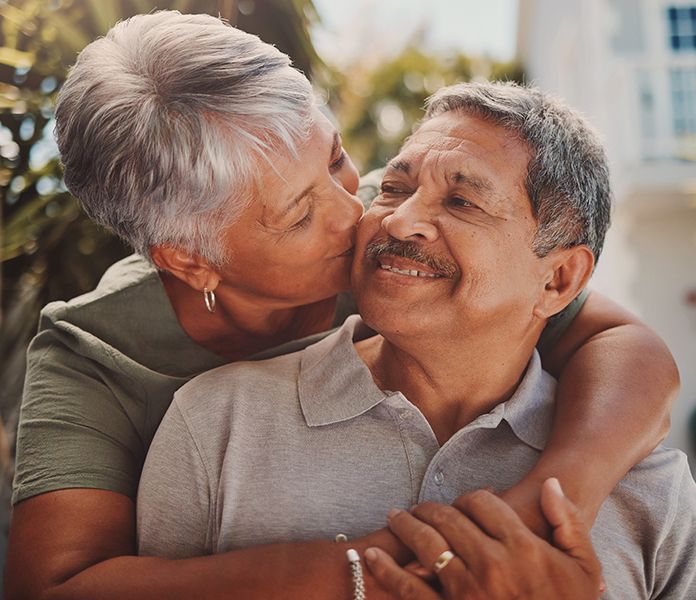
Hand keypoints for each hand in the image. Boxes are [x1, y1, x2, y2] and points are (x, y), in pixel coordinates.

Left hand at [364, 478, 601, 599]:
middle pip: (450, 517)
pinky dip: (385, 569)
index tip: (468, 503)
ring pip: (426, 542)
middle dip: (433, 506)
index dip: (473, 497)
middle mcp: (492, 565)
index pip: (484, 502)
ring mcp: (465, 591)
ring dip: (406, 524)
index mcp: (524, 550)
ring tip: (396, 516)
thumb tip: (552, 484)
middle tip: (422, 506)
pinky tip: (371, 555)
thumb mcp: (585, 571)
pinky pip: (408, 588)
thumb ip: (569, 524)